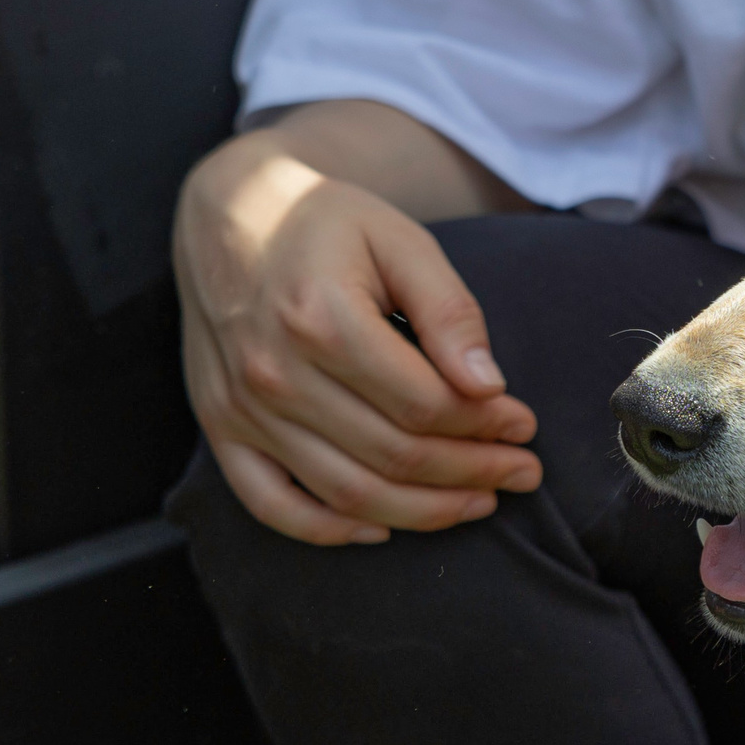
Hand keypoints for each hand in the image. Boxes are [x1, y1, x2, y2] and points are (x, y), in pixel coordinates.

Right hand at [176, 132, 542, 543]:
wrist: (230, 214)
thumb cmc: (328, 224)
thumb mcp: (402, 242)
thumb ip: (450, 313)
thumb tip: (489, 386)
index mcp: (321, 320)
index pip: (424, 405)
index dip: (486, 426)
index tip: (525, 426)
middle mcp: (273, 373)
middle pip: (393, 455)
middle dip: (472, 472)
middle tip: (523, 473)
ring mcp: (240, 407)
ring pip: (346, 492)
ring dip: (423, 511)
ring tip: (479, 501)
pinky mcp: (219, 426)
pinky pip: (270, 504)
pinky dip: (329, 530)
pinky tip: (383, 529)